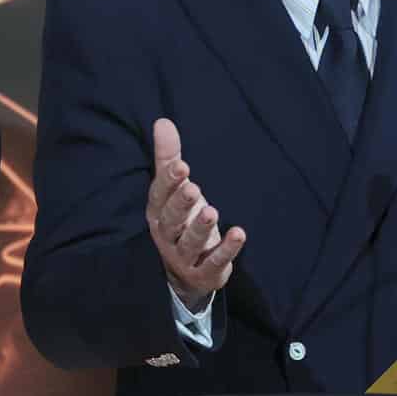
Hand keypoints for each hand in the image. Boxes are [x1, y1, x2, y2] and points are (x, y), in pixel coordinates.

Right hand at [146, 118, 245, 307]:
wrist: (185, 272)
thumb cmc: (180, 220)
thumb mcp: (174, 190)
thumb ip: (169, 157)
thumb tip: (162, 122)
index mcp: (157, 212)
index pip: (160, 195)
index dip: (169, 182)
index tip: (181, 166)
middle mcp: (167, 235)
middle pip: (171, 220)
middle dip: (181, 204)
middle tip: (193, 188)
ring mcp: (183, 257)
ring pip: (189, 243)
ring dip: (200, 228)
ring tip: (212, 212)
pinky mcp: (203, 273)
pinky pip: (214, 262)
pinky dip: (226, 250)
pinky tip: (239, 234)